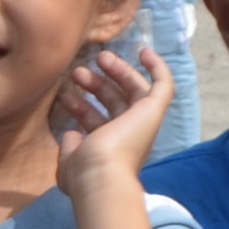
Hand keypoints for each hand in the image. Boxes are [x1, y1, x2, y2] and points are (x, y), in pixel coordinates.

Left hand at [51, 35, 173, 183]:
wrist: (102, 176)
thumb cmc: (85, 173)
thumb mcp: (69, 163)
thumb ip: (69, 148)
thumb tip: (71, 133)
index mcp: (111, 149)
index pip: (99, 123)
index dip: (82, 108)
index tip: (64, 95)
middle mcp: (130, 136)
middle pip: (117, 103)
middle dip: (97, 85)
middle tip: (78, 72)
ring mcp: (143, 123)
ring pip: (135, 91)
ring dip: (117, 72)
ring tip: (96, 58)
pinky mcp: (153, 111)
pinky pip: (163, 86)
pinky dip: (157, 68)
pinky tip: (145, 52)